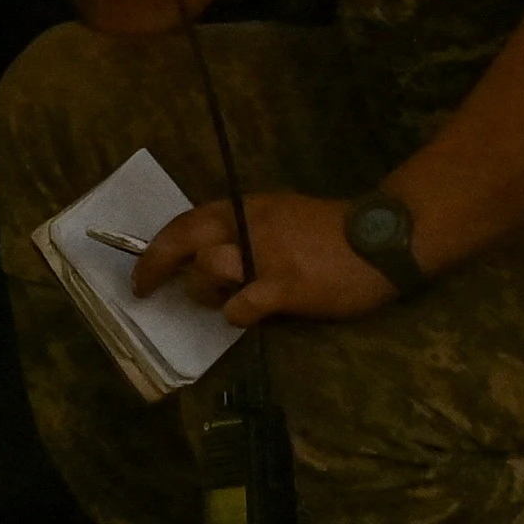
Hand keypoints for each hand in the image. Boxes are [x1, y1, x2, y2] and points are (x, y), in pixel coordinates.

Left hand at [130, 192, 398, 327]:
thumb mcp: (281, 217)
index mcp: (245, 208)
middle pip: (183, 240)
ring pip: (208, 269)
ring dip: (207, 291)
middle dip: (155, 265)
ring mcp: (266, 256)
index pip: (186, 221)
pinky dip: (237, 314)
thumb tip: (208, 259)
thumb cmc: (331, 232)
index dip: (157, 247)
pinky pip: (242, 306)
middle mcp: (248, 226)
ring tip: (226, 300)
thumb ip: (246, 232)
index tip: (142, 271)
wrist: (381, 239)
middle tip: (145, 289)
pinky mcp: (286, 286)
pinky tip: (249, 315)